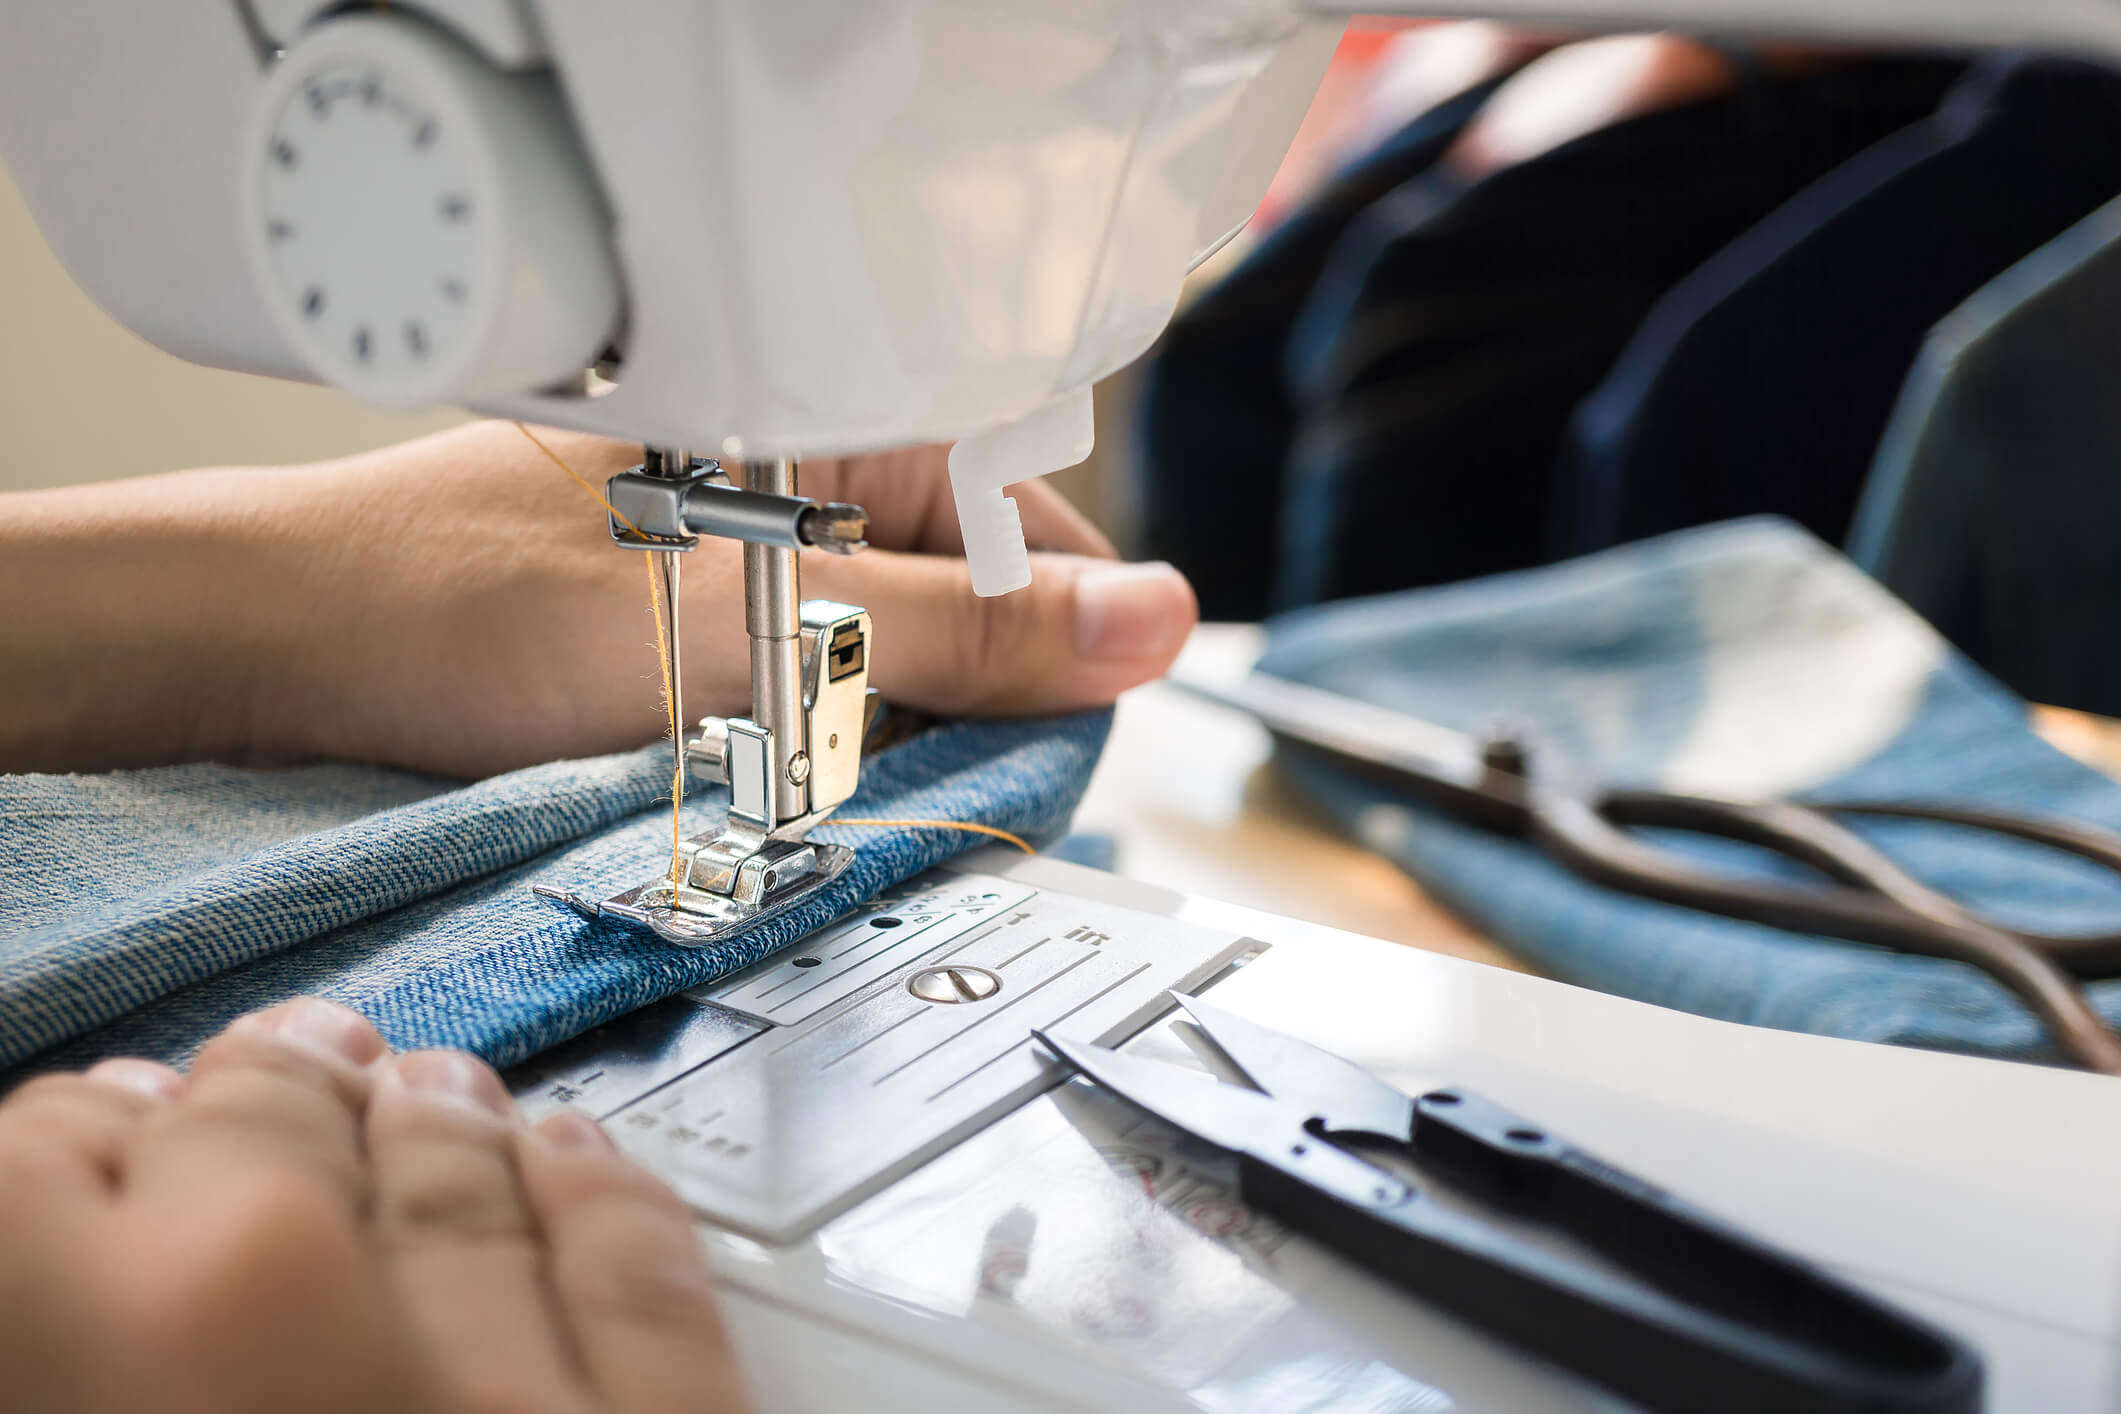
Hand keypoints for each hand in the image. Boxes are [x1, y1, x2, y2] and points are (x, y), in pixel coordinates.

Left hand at [0, 422, 1196, 775]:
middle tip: (883, 781)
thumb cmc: (462, 605)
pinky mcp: (707, 633)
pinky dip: (812, 758)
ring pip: (896, 663)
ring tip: (793, 785)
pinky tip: (757, 790)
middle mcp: (804, 483)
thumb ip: (953, 633)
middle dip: (956, 707)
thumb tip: (1152, 621)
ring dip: (877, 743)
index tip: (1037, 744)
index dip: (1050, 637)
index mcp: (830, 425)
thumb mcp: (739, 630)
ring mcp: (753, 560)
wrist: (272, 655)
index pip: (1030, 522)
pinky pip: (817, 697)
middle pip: (972, 602)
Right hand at [0, 1000, 742, 1413]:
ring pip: (451, 1193)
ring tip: (426, 1078)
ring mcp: (504, 1411)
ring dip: (431, 1123)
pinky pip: (635, 1287)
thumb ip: (74, 1346)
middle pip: (257, 1150)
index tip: (93, 1134)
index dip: (68, 1147)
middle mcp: (287, 1364)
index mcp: (101, 1370)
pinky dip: (599, 1202)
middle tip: (268, 1062)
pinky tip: (576, 1155)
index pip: (33, 1184)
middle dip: (257, 1096)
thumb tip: (91, 1291)